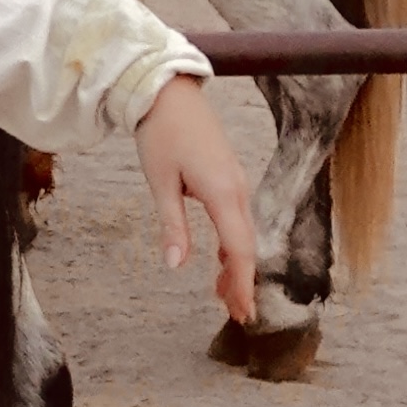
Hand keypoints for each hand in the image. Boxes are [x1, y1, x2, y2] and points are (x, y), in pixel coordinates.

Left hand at [135, 75, 256, 324]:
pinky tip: (220, 262)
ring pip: (243, 234)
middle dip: (242, 281)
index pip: (238, 249)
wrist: (169, 91)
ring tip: (223, 296)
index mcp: (222, 192)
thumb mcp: (160, 182)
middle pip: (246, 245)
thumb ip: (173, 226)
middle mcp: (237, 189)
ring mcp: (236, 182)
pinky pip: (237, 219)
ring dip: (236, 265)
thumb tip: (177, 265)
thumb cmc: (161, 133)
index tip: (241, 311)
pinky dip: (232, 245)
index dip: (240, 283)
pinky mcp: (228, 177)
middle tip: (236, 314)